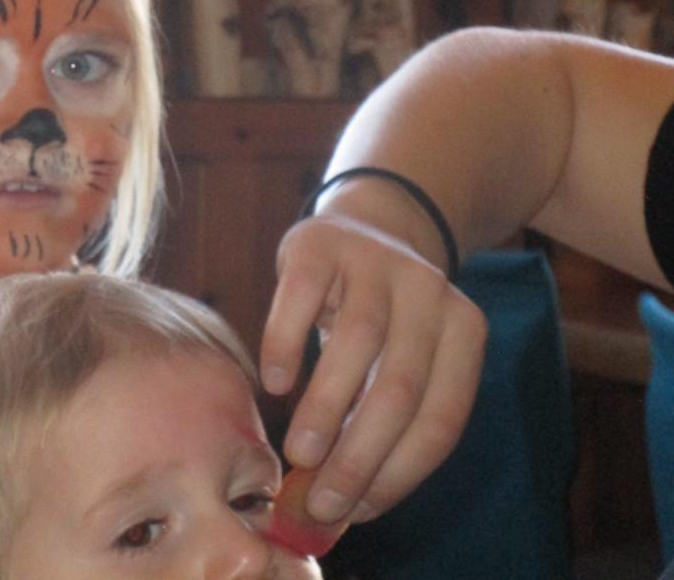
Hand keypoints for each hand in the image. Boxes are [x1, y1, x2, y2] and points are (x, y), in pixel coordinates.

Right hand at [259, 212, 487, 524]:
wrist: (362, 226)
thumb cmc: (380, 319)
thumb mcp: (402, 360)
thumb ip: (383, 422)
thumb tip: (340, 511)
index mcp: (463, 330)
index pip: (442, 417)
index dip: (401, 471)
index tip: (359, 511)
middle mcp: (429, 291)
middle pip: (400, 387)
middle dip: (359, 453)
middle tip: (321, 499)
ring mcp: (375, 262)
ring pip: (356, 344)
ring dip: (325, 409)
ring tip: (298, 454)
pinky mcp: (320, 244)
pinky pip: (300, 299)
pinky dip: (286, 347)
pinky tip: (274, 385)